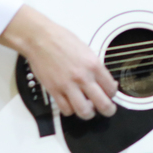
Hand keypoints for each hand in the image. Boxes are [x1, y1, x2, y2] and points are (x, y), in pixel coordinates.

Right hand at [0, 5, 117, 119]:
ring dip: (88, 113)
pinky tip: (71, 104)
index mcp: (94, 65)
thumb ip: (95, 67)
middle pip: (103, 104)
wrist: (40, 38)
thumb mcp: (87, 50)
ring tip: (89, 110)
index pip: (111, 89)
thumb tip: (103, 80)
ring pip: (84, 112)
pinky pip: (66, 109)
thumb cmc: (62, 40)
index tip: (110, 94)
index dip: (112, 94)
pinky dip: (70, 110)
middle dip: (108, 110)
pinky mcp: (54, 90)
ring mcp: (68, 85)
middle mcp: (83, 77)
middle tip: (108, 110)